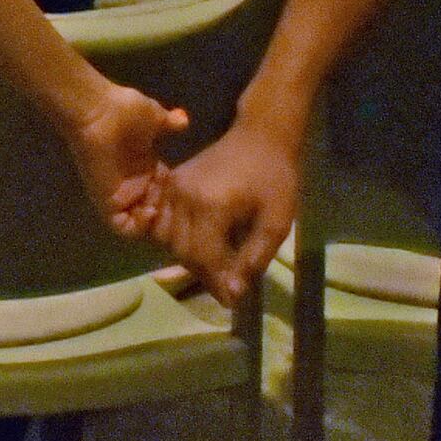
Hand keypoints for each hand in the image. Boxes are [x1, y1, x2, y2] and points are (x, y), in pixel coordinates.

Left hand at [61, 81, 184, 233]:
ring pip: (139, 223)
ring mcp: (119, 193)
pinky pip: (122, 227)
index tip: (192, 196)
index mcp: (145, 168)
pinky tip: (150, 211)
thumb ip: (170, 124)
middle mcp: (133, 183)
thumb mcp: (155, 117)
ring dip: (154, 224)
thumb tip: (183, 119)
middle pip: (154, 211)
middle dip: (169, 216)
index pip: (165, 194)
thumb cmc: (125, 111)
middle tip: (179, 211)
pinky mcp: (106, 200)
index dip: (179, 199)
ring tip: (163, 210)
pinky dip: (138, 227)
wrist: (99, 110)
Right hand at [137, 122, 301, 307]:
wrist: (259, 137)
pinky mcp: (170, 183)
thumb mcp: (277, 222)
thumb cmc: (275, 178)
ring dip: (190, 259)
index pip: (204, 257)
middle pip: (182, 251)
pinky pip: (164, 221)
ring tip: (216, 269)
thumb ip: (254, 257)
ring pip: (169, 239)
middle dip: (203, 274)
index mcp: (211, 206)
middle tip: (227, 288)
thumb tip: (233, 291)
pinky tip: (201, 246)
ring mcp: (172, 189)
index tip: (233, 302)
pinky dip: (178, 240)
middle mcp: (183, 198)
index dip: (218, 283)